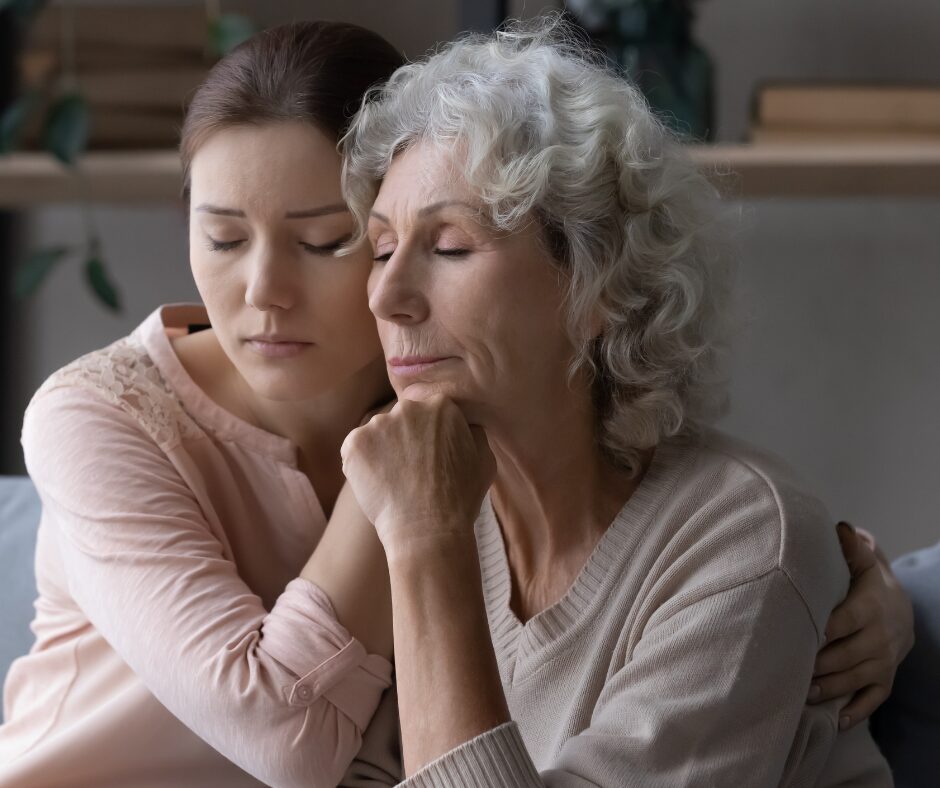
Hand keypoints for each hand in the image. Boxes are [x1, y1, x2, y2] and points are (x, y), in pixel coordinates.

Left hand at [340, 394, 495, 561]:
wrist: (427, 528)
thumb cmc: (460, 498)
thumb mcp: (484, 458)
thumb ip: (472, 431)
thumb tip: (463, 424)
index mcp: (441, 405)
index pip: (428, 412)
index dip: (428, 436)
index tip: (430, 457)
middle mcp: (408, 407)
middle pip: (402, 418)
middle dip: (405, 438)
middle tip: (412, 470)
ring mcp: (378, 424)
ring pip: (378, 433)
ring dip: (382, 450)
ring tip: (395, 481)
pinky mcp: (354, 443)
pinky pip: (356, 449)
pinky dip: (362, 465)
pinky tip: (378, 485)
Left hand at [809, 522, 913, 728]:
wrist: (903, 609)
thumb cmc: (870, 584)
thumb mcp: (864, 564)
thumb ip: (851, 549)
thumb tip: (840, 526)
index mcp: (869, 608)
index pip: (840, 623)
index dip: (817, 632)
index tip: (794, 637)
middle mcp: (879, 638)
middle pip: (844, 656)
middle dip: (817, 665)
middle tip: (787, 671)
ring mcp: (884, 661)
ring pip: (854, 679)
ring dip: (828, 689)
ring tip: (800, 694)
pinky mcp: (886, 679)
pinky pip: (873, 699)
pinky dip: (856, 711)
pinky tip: (835, 719)